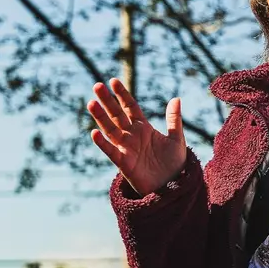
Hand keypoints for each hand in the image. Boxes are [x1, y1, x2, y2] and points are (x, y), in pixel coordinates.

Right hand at [87, 77, 186, 195]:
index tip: (113, 81)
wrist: (173, 186)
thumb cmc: (174, 163)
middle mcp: (132, 136)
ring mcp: (126, 148)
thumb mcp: (176, 138)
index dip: (122, 94)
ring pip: (111, 130)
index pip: (130, 107)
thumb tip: (176, 98)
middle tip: (97, 86)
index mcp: (143, 128)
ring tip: (91, 103)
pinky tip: (94, 132)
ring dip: (101, 117)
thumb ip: (174, 119)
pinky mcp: (124, 163)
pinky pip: (111, 151)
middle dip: (107, 101)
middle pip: (117, 115)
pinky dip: (103, 143)